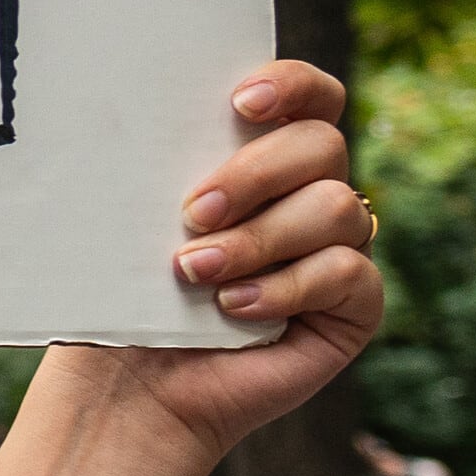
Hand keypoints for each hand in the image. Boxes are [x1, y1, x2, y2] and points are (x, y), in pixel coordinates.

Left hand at [118, 59, 382, 456]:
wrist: (126, 390)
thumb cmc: (122, 300)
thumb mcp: (133, 223)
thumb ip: (162, 165)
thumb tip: (140, 108)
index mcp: (261, 161)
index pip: (312, 98)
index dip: (292, 85)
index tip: (240, 102)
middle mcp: (308, 199)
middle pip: (322, 145)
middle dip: (255, 173)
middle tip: (192, 214)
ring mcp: (336, 253)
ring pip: (338, 207)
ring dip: (260, 238)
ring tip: (195, 273)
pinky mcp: (352, 310)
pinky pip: (349, 273)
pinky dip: (287, 287)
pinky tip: (233, 309)